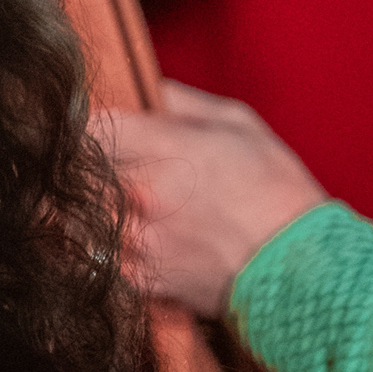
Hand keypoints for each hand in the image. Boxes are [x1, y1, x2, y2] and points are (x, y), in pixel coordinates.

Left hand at [100, 79, 328, 316]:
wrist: (298, 267)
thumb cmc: (275, 191)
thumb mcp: (239, 124)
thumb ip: (182, 103)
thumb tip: (146, 91)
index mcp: (161, 150)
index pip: (86, 126)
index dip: (84, 124)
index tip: (92, 126)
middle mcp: (138, 197)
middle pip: (74, 172)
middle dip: (81, 165)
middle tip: (100, 164)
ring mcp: (134, 242)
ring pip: (78, 216)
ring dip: (89, 207)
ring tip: (119, 203)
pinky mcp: (137, 280)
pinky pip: (97, 256)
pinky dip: (105, 245)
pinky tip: (133, 236)